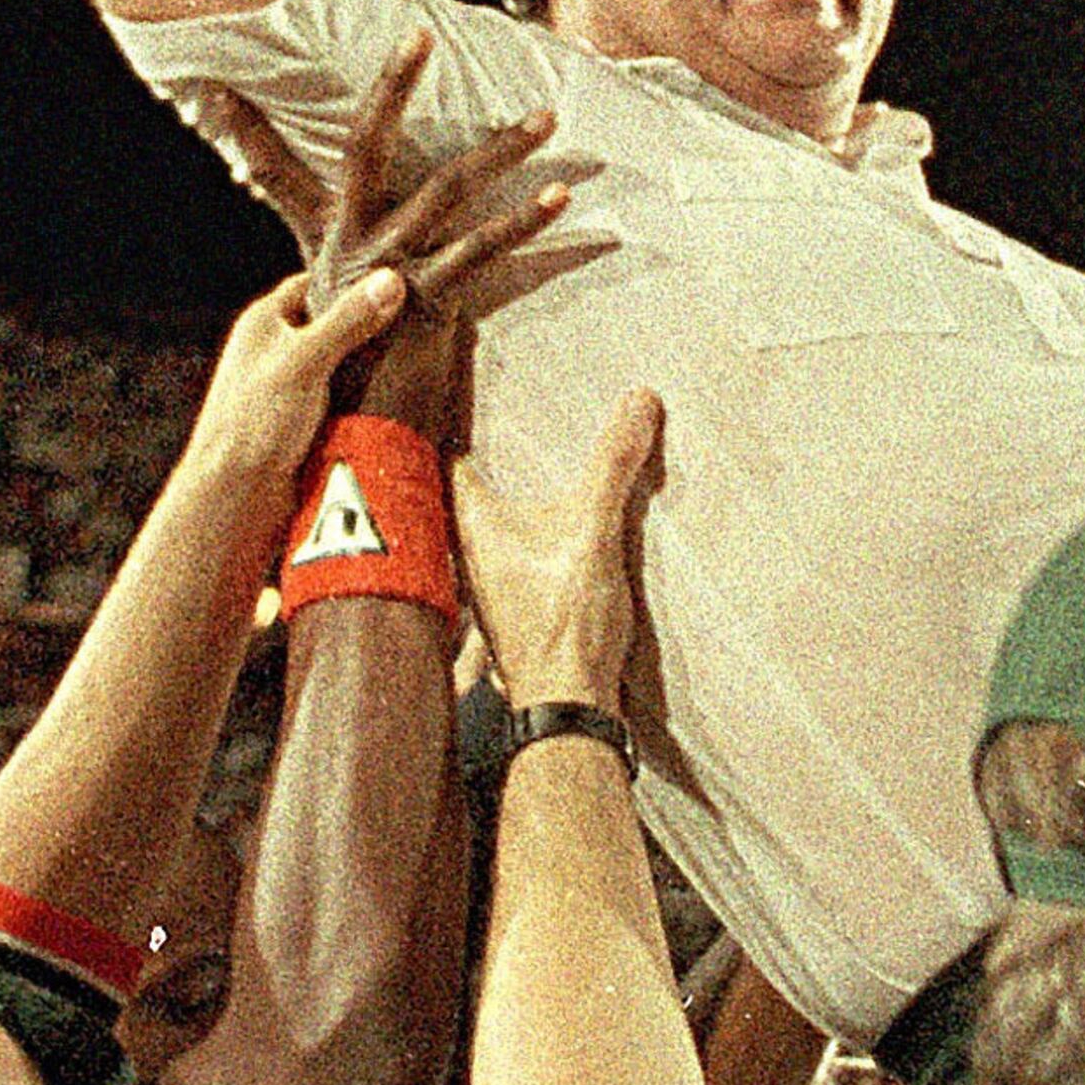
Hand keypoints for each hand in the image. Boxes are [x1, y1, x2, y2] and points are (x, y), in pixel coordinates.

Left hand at [189, 266, 412, 480]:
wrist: (236, 494)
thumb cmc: (256, 420)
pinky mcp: (305, 420)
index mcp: (264, 322)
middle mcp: (275, 350)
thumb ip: (348, 320)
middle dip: (370, 324)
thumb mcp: (305, 360)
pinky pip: (344, 397)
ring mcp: (290, 387)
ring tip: (418, 354)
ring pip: (342, 363)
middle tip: (418, 318)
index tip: (396, 281)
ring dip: (372, 364)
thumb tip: (390, 280)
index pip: (312, 284)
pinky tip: (397, 394)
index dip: (351, 280)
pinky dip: (367, 395)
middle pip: (332, 323)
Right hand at [213, 30, 575, 438]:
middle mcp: (350, 246)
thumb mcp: (337, 327)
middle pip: (366, 147)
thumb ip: (349, 289)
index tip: (219, 88)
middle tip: (420, 35)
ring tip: (548, 117)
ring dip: (503, 150)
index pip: (277, 173)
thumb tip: (356, 273)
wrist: (337, 454)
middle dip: (394, 86)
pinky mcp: (424, 303)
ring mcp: (387, 270)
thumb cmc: (344, 394)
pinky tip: (563, 197)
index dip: (247, 131)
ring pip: (446, 189)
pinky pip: (484, 252)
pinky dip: (526, 222)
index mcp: (325, 246)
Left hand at [455, 390, 661, 712]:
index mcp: (472, 521)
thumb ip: (613, 464)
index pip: (445, 453)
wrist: (567, 703)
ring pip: (475, 522)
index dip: (451, 415)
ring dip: (492, 495)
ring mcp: (481, 581)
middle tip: (491, 409)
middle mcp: (464, 549)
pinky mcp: (507, 605)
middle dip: (473, 452)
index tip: (463, 380)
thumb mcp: (595, 529)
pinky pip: (500, 552)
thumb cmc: (564, 623)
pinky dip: (513, 531)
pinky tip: (540, 528)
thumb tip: (638, 401)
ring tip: (517, 461)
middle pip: (456, 486)